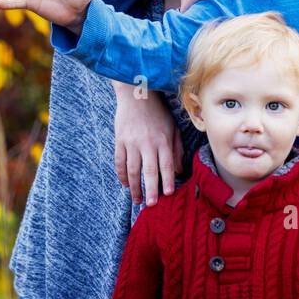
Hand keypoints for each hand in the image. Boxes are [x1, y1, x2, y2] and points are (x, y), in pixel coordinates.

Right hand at [113, 82, 184, 205]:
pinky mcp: (119, 140)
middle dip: (150, 189)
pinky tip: (125, 184)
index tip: (168, 194)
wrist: (136, 94)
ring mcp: (131, 142)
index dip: (167, 180)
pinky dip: (121, 174)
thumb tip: (179, 170)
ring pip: (132, 169)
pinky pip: (119, 161)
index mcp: (163, 140)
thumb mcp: (172, 127)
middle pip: (149, 170)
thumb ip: (176, 149)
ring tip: (137, 200)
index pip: (166, 164)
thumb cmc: (158, 112)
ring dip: (135, 187)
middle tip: (151, 205)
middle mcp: (147, 143)